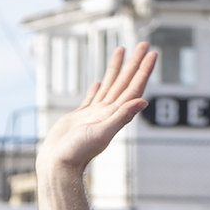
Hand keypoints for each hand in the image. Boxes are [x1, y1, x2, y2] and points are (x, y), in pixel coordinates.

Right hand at [37, 44, 156, 173]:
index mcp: (114, 115)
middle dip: (134, 63)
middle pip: (124, 82)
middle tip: (144, 44)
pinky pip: (92, 98)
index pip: (133, 88)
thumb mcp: (102, 133)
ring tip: (121, 50)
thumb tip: (143, 101)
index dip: (143, 71)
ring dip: (117, 69)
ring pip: (109, 86)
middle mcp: (107, 113)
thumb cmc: (77, 153)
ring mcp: (93, 115)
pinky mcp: (79, 117)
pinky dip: (97, 88)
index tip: (152, 53)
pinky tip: (99, 81)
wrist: (57, 165)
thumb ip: (122, 116)